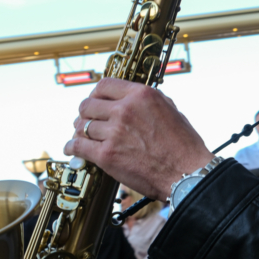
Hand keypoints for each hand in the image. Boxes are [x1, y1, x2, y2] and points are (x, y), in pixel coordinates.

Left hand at [64, 78, 213, 200]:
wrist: (186, 173)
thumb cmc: (183, 145)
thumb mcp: (170, 109)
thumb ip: (148, 101)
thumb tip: (133, 98)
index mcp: (141, 95)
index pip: (105, 85)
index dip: (96, 93)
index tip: (95, 100)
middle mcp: (125, 109)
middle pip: (88, 104)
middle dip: (85, 112)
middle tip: (86, 119)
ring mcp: (114, 132)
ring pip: (81, 125)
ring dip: (79, 131)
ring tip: (80, 135)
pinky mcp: (107, 154)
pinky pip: (78, 146)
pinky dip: (72, 147)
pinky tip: (72, 148)